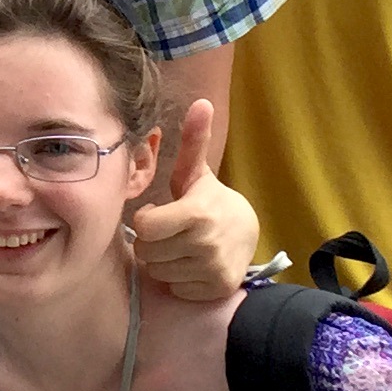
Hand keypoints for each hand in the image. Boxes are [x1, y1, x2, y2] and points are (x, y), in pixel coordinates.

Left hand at [125, 98, 261, 300]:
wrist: (247, 232)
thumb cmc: (210, 200)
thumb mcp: (196, 172)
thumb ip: (193, 140)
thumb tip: (201, 101)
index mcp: (196, 214)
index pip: (144, 228)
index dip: (147, 220)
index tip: (160, 212)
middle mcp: (205, 245)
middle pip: (147, 252)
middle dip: (153, 242)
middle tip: (170, 231)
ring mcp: (212, 270)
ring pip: (159, 272)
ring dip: (163, 261)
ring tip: (180, 246)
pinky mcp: (216, 289)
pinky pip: (175, 288)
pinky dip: (178, 279)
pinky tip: (190, 264)